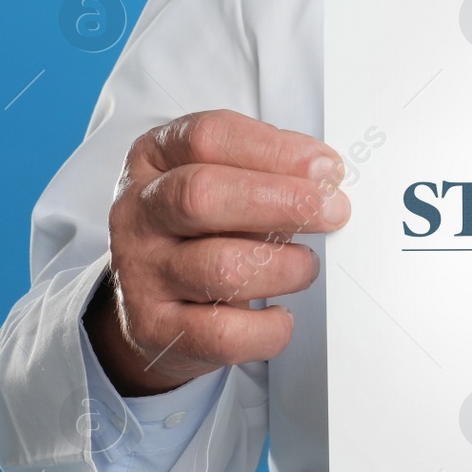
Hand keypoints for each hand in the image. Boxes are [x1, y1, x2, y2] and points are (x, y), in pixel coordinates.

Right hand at [85, 110, 348, 395]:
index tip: (327, 169)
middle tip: (333, 211)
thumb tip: (325, 178)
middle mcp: (138, 212)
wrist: (155, 309)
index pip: (207, 137)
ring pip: (220, 267)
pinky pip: (222, 334)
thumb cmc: (203, 234)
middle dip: (283, 202)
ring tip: (306, 266)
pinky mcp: (155, 329)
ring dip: (284, 267)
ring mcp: (141, 273)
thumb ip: (265, 172)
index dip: (275, 150)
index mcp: (154, 160)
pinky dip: (268, 328)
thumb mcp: (223, 184)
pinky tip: (280, 315)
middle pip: (202, 196)